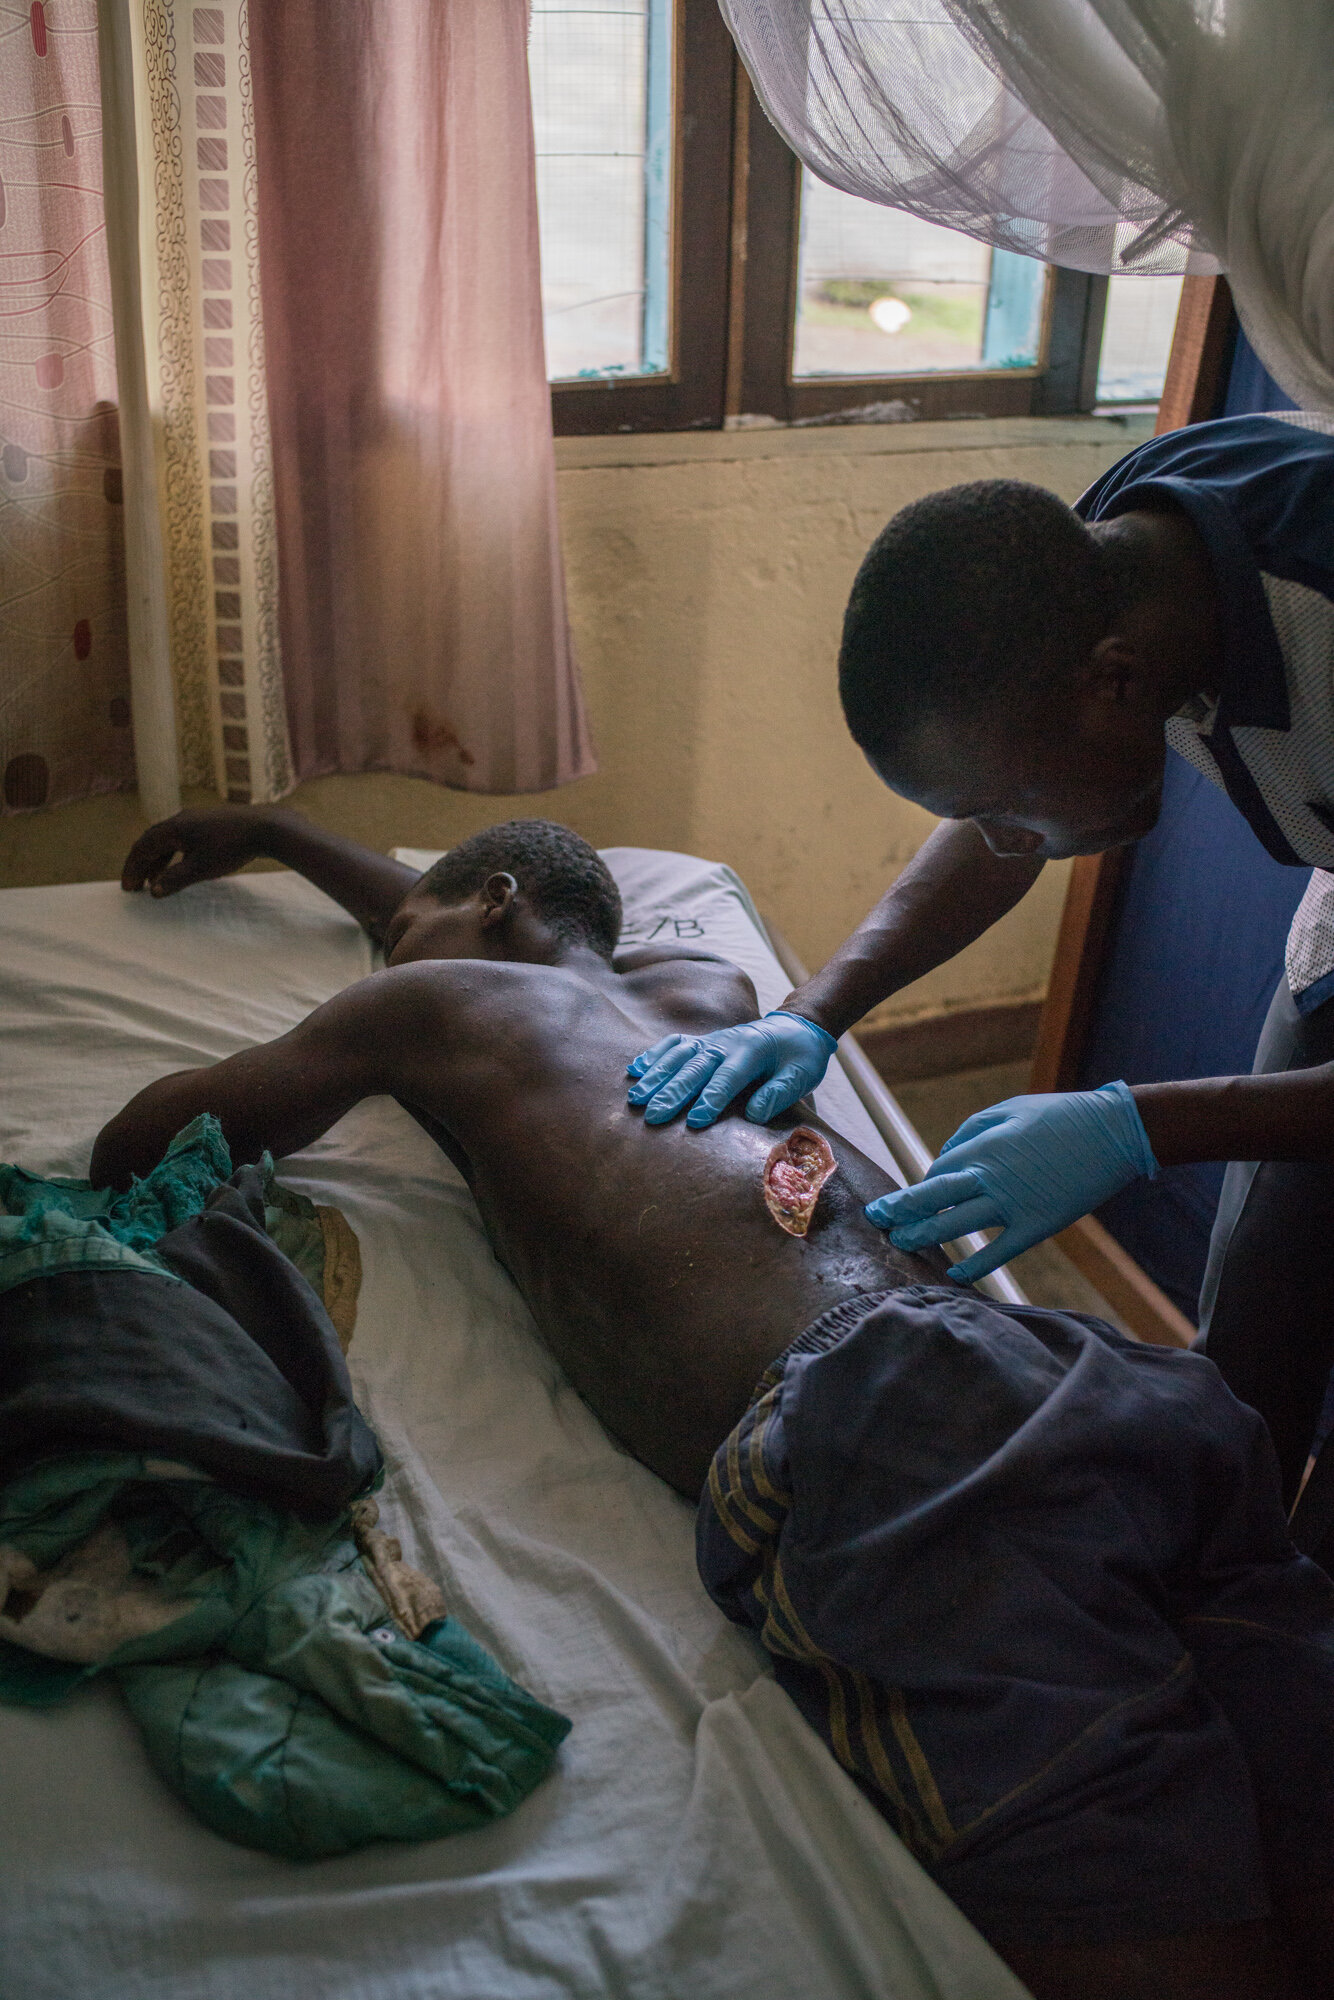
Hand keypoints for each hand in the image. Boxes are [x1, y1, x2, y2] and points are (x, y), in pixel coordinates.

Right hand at [121, 807, 273, 897]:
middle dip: (141, 865)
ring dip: (158, 861)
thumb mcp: (200, 868)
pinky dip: (175, 855)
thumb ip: (175, 880)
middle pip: (152, 841)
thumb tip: (154, 892)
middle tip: (135, 886)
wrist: (266, 827)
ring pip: (168, 840)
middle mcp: (181, 819)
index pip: (143, 847)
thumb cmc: (231, 847)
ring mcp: (196, 819)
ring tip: (155, 882)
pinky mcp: (210, 823)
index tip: (128, 888)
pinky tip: (181, 867)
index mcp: (173, 827)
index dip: (132, 868)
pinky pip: (183, 839)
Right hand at [626, 1011, 837, 1127]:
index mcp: (752, 1051)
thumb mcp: (802, 1074)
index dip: (711, 1099)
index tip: (694, 1121)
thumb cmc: (799, 1057)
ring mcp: (711, 1040)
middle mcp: (726, 1042)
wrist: (795, 1026)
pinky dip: (653, 1056)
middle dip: (673, 1092)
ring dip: (656, 1076)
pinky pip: (674, 1044)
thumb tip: (755, 1113)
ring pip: (678, 1056)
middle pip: (695, 1068)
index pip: (728, 1077)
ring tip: (636, 1098)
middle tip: (653, 1116)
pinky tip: (634, 1070)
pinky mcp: (702, 1042)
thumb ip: (780, 1092)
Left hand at [863, 1081, 1156, 1282]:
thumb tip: (943, 1157)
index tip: (914, 1198)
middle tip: (877, 1220)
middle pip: (933, 1198)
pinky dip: (975, 1264)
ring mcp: (1013, 1204)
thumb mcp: (1009, 1108)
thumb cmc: (1060, 1115)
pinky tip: (953, 1273)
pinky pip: (1000, 1251)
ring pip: (956, 1226)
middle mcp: (990, 1177)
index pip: (936, 1172)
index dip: (922, 1186)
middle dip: (901, 1210)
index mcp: (983, 1146)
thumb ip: (971, 1130)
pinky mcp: (1038, 1225)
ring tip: (901, 1243)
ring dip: (924, 1235)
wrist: (1114, 1132)